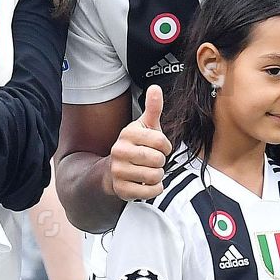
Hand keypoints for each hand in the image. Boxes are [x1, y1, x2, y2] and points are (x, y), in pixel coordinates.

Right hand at [109, 84, 171, 201]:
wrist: (114, 171)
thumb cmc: (135, 147)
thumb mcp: (145, 126)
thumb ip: (153, 108)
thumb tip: (155, 88)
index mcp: (127, 134)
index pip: (161, 141)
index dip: (166, 146)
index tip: (159, 148)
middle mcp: (119, 151)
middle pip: (158, 160)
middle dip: (161, 162)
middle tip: (152, 161)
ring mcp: (118, 171)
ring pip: (155, 176)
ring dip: (158, 176)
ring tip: (148, 171)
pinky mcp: (121, 189)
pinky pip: (150, 191)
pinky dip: (154, 189)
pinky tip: (146, 183)